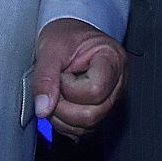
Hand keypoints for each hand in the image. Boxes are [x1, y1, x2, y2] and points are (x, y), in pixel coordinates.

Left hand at [32, 17, 126, 139]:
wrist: (71, 31)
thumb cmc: (66, 34)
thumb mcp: (51, 49)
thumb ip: (45, 78)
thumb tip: (43, 109)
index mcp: (112, 60)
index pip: (95, 90)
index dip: (71, 88)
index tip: (62, 73)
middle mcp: (118, 82)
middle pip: (93, 114)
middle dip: (63, 107)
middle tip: (55, 86)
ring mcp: (112, 98)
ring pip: (88, 126)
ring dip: (62, 117)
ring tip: (56, 93)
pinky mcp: (101, 109)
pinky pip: (85, 129)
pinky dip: (66, 123)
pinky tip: (60, 104)